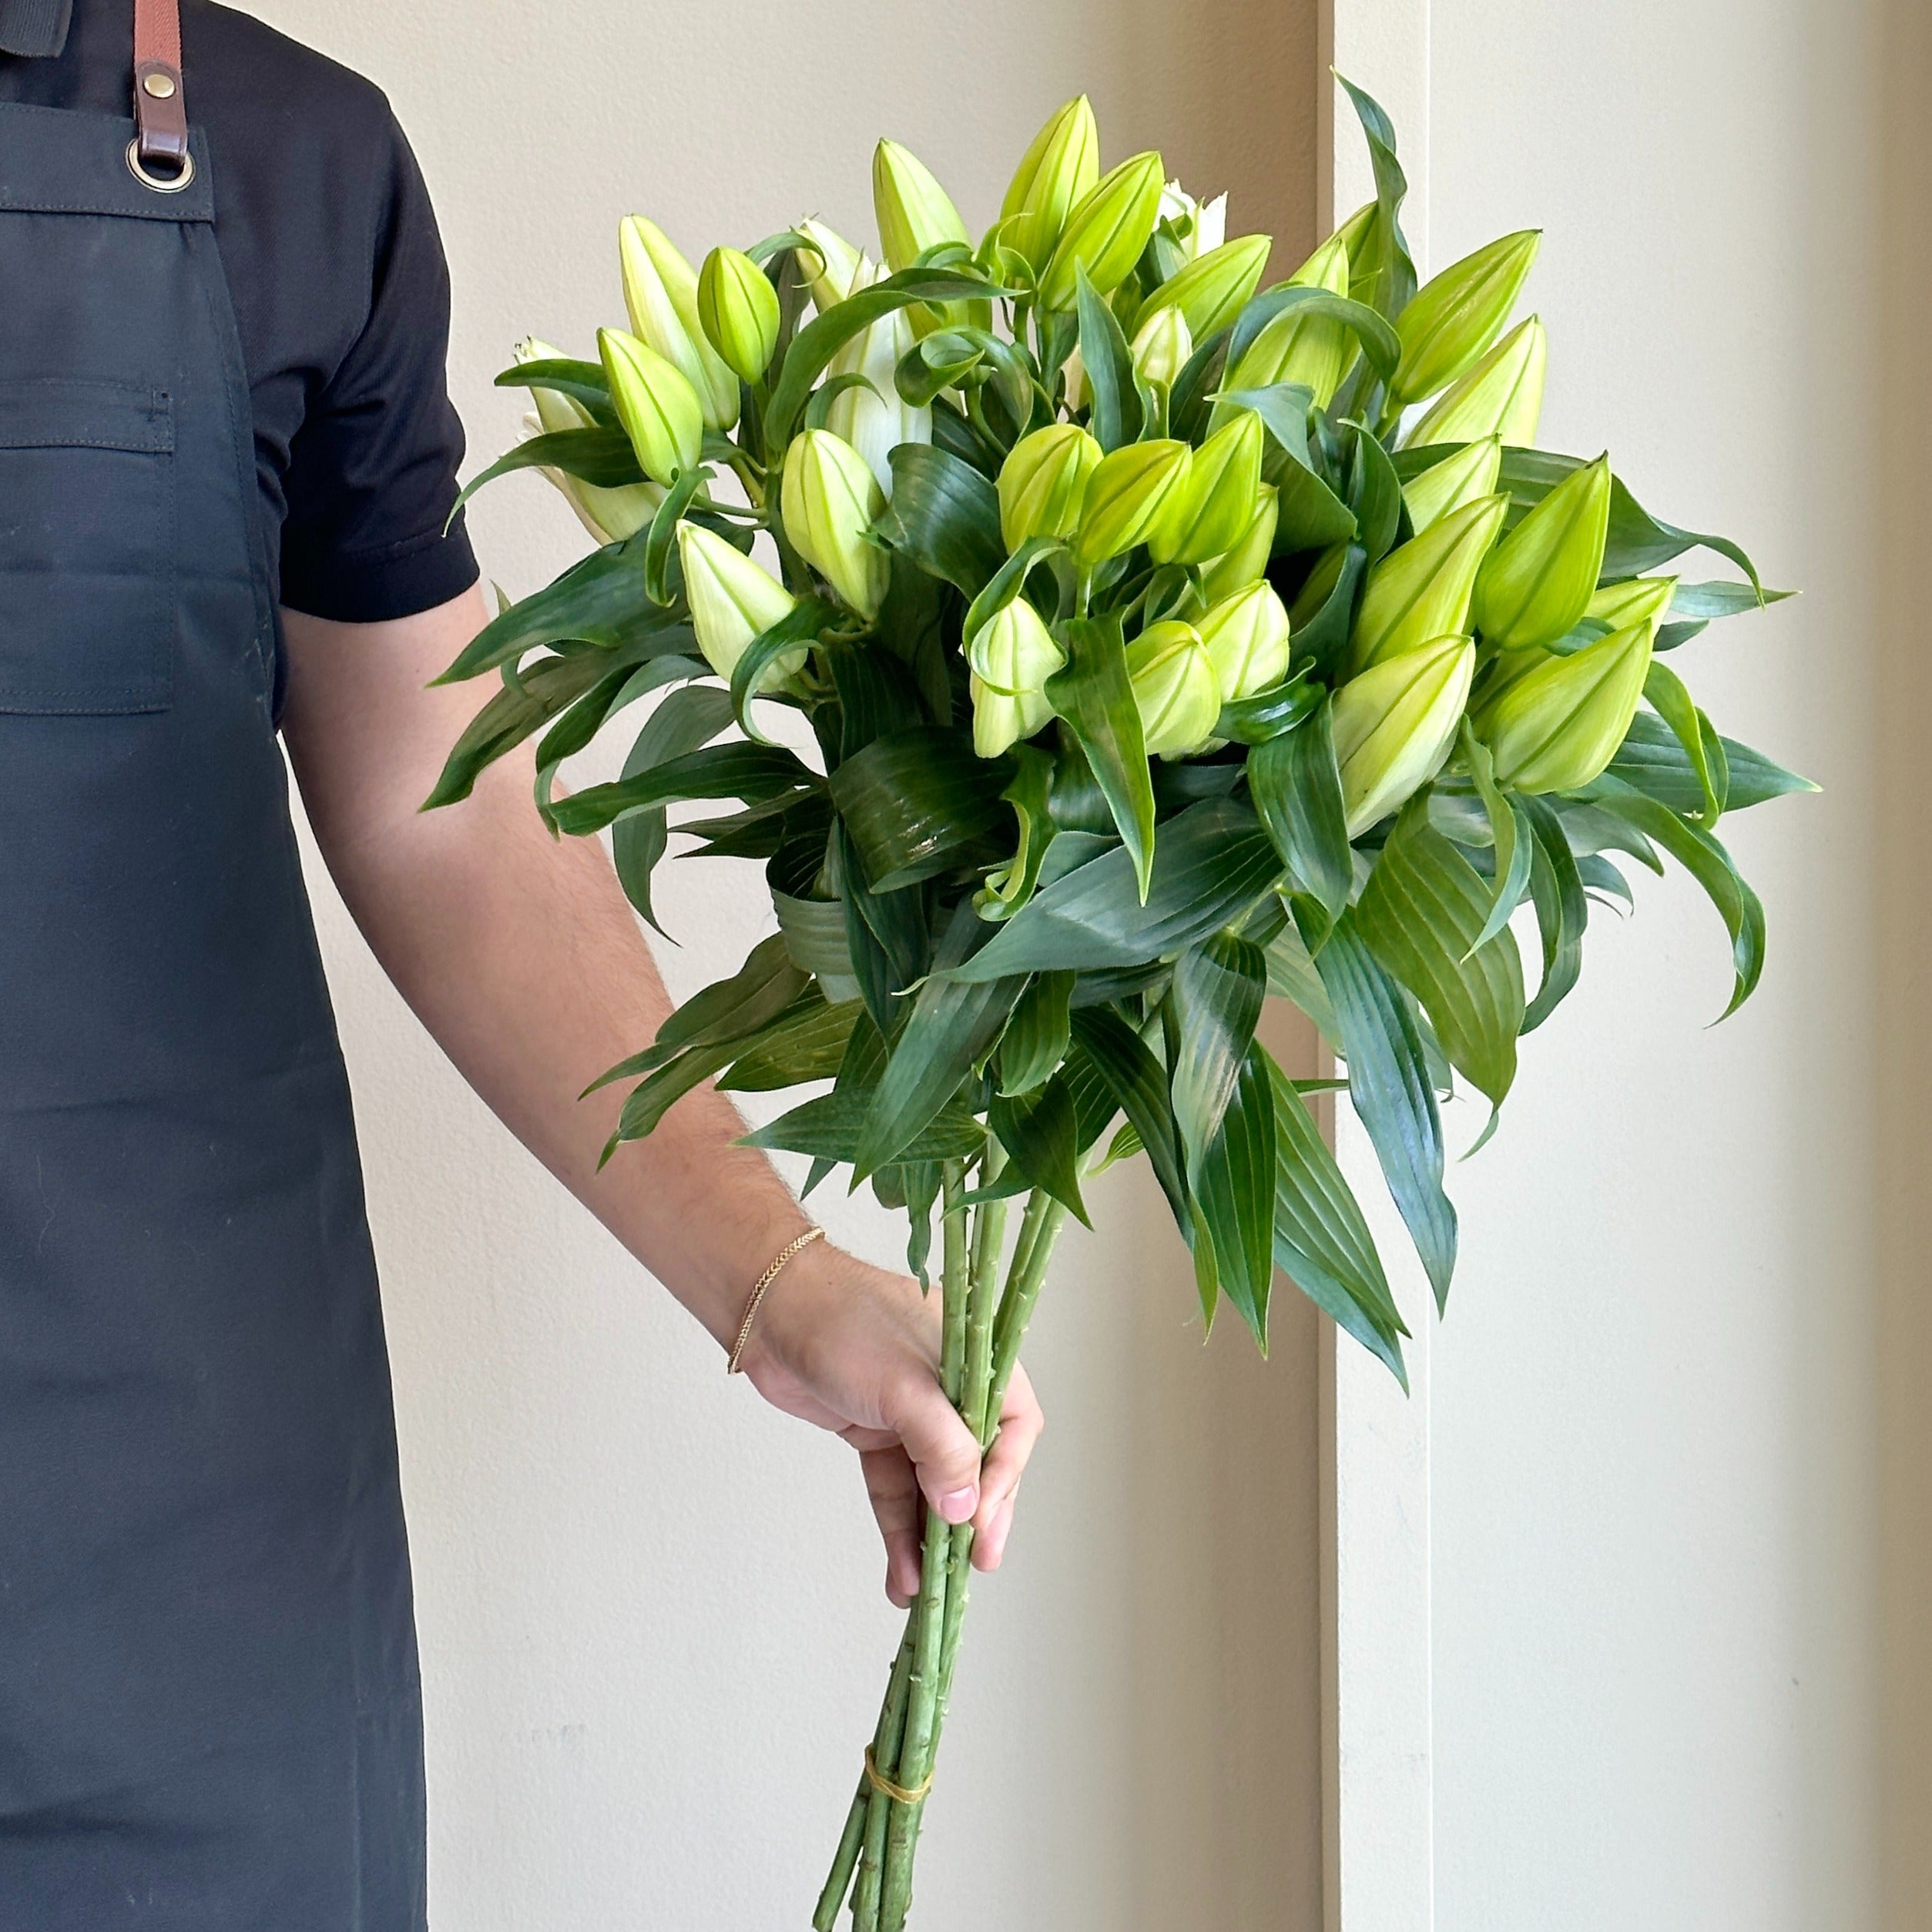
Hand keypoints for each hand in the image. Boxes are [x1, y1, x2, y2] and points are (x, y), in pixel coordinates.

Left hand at [736, 1240, 1043, 1606]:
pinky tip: (901, 1571)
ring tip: (927, 1590)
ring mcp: (911, 1413)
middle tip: (972, 1567)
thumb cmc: (841, 1324)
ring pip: (933, 1486)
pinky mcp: (875, 1432)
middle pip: (977, 1464)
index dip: (1003, 1481)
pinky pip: (896, 1489)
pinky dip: (898, 1529)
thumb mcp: (902, 1385)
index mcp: (973, 1361)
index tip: (981, 1525)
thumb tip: (964, 1509)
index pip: (1012, 1428)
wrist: (767, 1310)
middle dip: (972, 1520)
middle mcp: (949, 1389)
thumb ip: (941, 1447)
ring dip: (930, 1537)